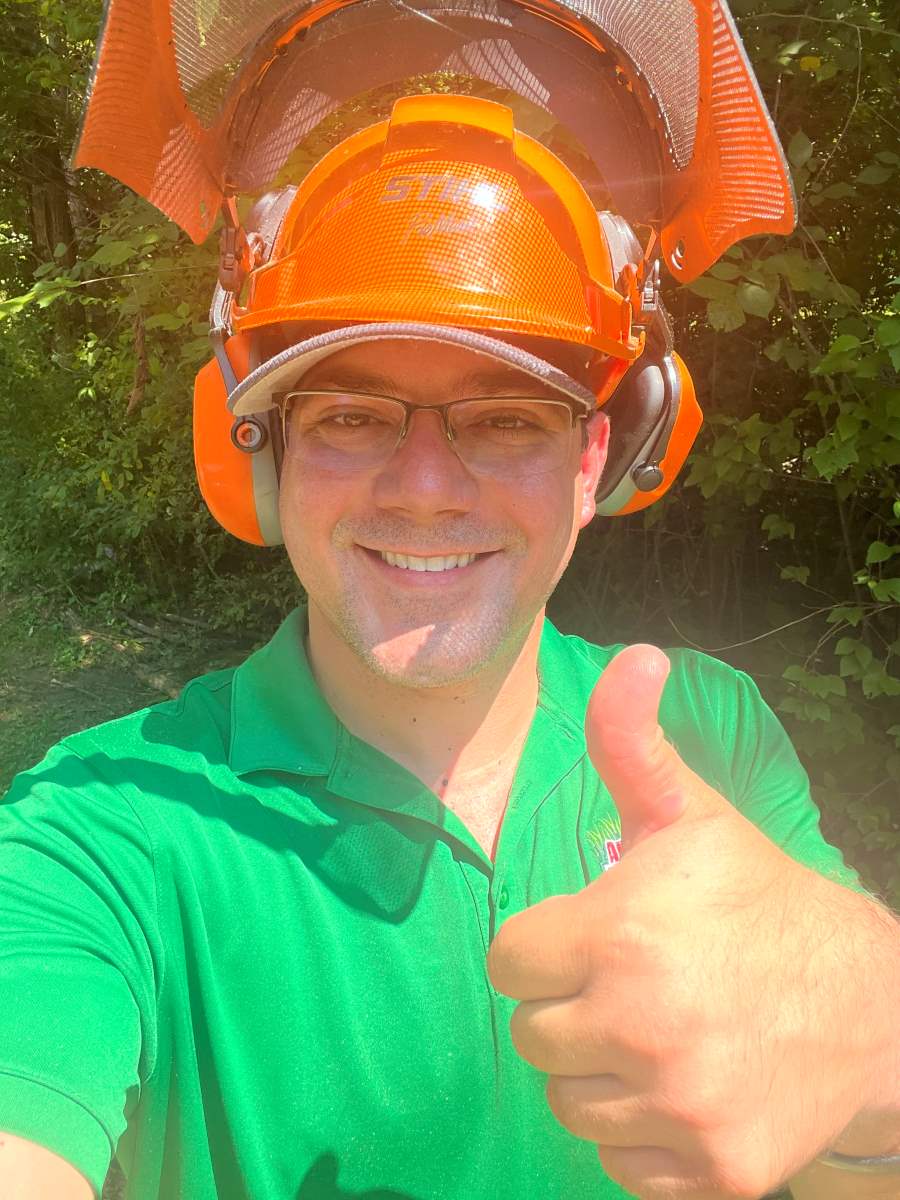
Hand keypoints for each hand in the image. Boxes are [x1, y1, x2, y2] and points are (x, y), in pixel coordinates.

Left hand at [487, 645, 891, 1199]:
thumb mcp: (690, 815)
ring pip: (568, 1102)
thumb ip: (636, 742)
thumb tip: (633, 654)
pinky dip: (638, 1132)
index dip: (542, 948)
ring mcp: (677, 1108)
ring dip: (598, 1072)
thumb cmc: (757, 899)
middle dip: (567, 1007)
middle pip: (533, 1036)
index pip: (508, 964)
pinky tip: (680, 1086)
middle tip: (627, 984)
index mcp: (620, 935)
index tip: (586, 939)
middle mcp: (641, 1027)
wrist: (865, 1006)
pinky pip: (616, 1162)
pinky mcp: (708, 1173)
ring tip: (654, 1031)